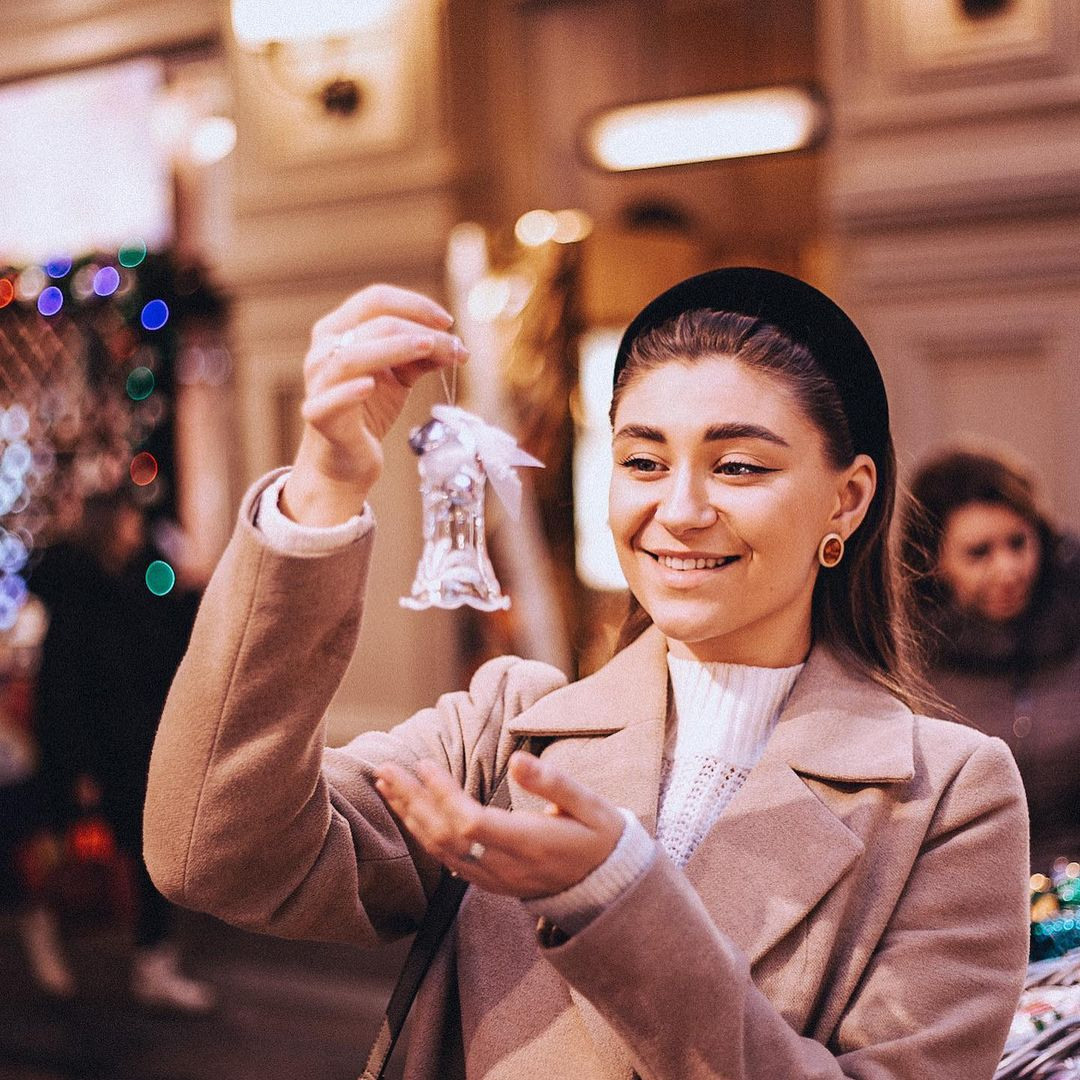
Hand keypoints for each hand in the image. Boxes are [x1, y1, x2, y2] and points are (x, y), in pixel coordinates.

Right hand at [283, 284, 467, 524]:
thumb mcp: (400, 376)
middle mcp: (323, 350)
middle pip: (373, 325)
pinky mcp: (318, 416)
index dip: (415, 305)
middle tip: (453, 345)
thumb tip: (458, 346)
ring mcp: (317, 382)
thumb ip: (423, 357)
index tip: (448, 322)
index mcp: (339, 329)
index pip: (376, 300)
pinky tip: (370, 386)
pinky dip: (349, 391)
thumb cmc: (370, 409)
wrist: (348, 458)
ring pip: (351, 356)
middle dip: (419, 331)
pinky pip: (329, 400)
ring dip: (394, 348)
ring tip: (428, 348)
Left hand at [374, 751, 624, 899]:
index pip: (471, 823)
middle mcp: (506, 867)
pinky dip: (422, 832)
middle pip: (445, 836)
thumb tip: (519, 761)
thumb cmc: (600, 836)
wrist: (609, 887)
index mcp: (531, 845)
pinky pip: (447, 859)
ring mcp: (494, 879)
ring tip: (387, 785)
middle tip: (387, 769)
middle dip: (412, 801)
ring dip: (410, 816)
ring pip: (440, 850)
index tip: (425, 764)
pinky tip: (409, 811)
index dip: (443, 795)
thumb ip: (554, 783)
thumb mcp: (590, 805)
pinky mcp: (489, 881)